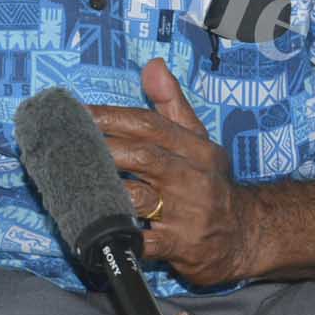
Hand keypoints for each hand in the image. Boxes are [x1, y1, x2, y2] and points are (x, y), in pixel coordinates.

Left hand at [89, 58, 256, 286]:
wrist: (247, 235)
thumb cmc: (211, 184)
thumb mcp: (200, 141)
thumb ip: (172, 105)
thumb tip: (152, 66)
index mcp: (196, 148)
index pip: (150, 125)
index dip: (111, 118)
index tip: (78, 114)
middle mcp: (193, 177)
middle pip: (143, 156)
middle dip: (103, 149)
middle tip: (67, 145)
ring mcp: (187, 214)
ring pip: (139, 198)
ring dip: (104, 190)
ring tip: (72, 182)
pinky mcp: (181, 247)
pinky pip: (143, 241)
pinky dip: (119, 234)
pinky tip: (93, 227)